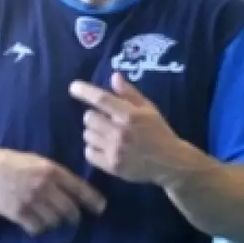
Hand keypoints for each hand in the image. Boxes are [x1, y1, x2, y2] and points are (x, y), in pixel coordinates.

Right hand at [0, 148, 105, 234]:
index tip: (101, 209)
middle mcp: (45, 186)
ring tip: (50, 219)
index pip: (80, 189)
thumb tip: (77, 189)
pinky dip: (40, 228)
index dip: (93, 201)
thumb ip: (57, 174)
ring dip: (56, 223)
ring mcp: (32, 201)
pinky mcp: (19, 213)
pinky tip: (36, 223)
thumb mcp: (38, 162)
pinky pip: (38, 228)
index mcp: (53, 171)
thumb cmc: (13, 164)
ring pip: (55, 221)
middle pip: (71, 210)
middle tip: (74, 219)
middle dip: (74, 217)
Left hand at [69, 73, 183, 184]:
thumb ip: (130, 94)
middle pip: (89, 118)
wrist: (170, 161)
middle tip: (106, 121)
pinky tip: (105, 148)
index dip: (84, 91)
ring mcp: (115, 150)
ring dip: (94, 133)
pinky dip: (93, 149)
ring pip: (87, 135)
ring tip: (108, 135)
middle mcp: (120, 132)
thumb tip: (113, 76)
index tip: (73, 87)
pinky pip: (88, 152)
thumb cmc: (158, 131)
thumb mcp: (149, 109)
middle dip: (95, 116)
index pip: (101, 99)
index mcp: (130, 115)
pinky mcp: (111, 166)